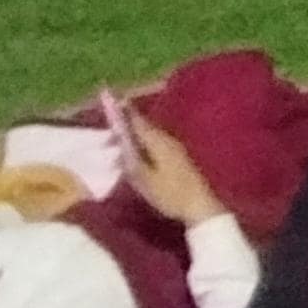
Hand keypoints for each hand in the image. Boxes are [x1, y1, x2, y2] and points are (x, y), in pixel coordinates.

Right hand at [116, 106, 224, 226]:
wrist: (199, 205)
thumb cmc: (171, 193)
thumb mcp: (145, 181)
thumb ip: (131, 163)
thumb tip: (120, 148)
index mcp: (159, 141)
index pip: (139, 122)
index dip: (126, 113)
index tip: (114, 103)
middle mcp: (167, 139)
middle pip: (144, 129)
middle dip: (126, 130)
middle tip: (108, 139)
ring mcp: (175, 148)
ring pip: (150, 138)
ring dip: (134, 140)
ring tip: (118, 151)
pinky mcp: (178, 158)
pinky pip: (155, 146)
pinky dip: (143, 148)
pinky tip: (136, 159)